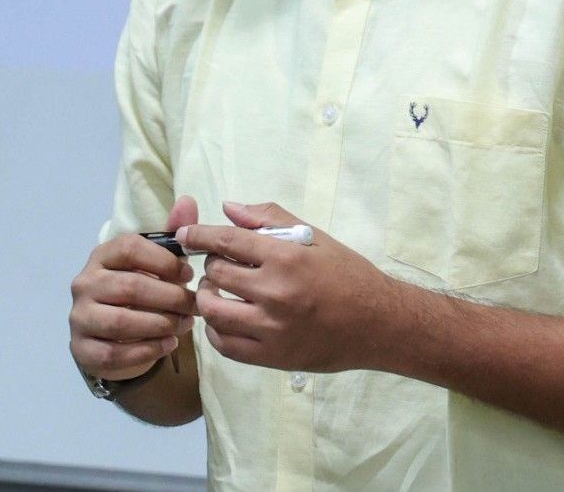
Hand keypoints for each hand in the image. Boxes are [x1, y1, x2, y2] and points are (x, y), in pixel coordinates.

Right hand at [69, 195, 197, 381]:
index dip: (164, 260)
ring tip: (185, 325)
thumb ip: (172, 233)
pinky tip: (168, 345)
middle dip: (170, 298)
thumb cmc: (139, 292)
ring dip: (160, 325)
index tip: (190, 274)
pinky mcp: (82, 349)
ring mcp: (79, 318)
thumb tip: (188, 200)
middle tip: (195, 306)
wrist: (113, 337)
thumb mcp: (156, 262)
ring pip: (121, 322)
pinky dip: (146, 351)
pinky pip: (114, 353)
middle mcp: (84, 283)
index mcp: (102, 256)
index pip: (130, 248)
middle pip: (130, 287)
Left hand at [179, 201, 403, 373]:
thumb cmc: (346, 274)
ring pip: (214, 311)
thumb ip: (269, 219)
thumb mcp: (313, 237)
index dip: (200, 236)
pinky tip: (225, 319)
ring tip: (217, 292)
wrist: (377, 323)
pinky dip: (216, 330)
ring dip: (208, 297)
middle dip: (212, 266)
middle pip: (217, 274)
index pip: (228, 241)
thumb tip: (228, 207)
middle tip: (221, 265)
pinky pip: (225, 345)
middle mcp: (276, 293)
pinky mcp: (272, 357)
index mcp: (287, 258)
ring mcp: (272, 328)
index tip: (186, 236)